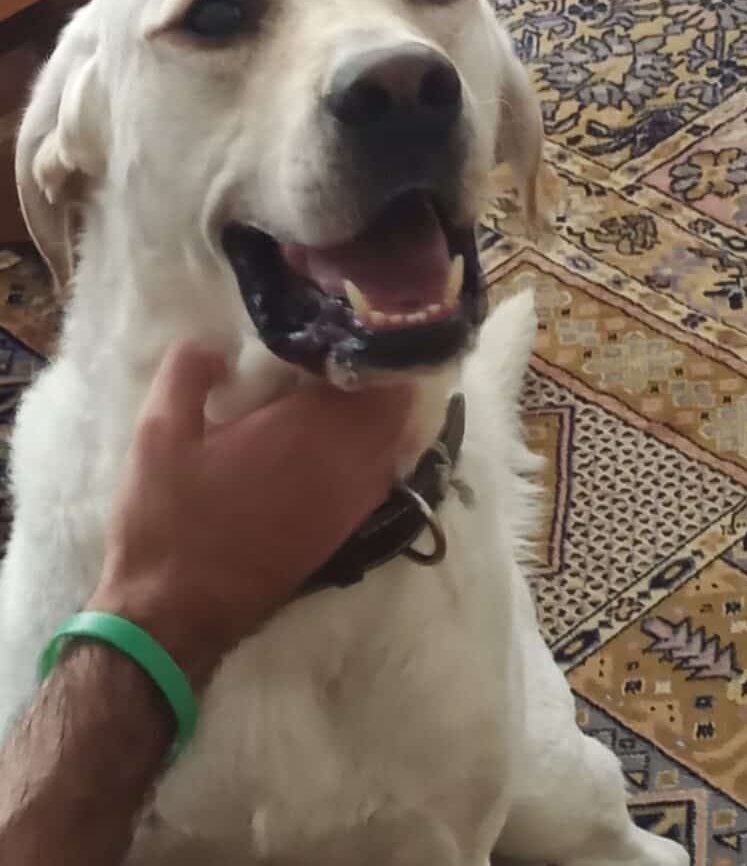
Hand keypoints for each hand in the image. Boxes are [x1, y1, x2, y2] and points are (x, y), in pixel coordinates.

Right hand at [89, 342, 410, 685]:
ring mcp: (352, 502)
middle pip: (396, 405)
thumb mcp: (157, 434)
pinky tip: (350, 436)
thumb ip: (189, 373)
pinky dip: (378, 446)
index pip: (369, 374)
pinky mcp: (346, 530)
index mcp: (305, 431)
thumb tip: (222, 345)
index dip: (364, 344)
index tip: (344, 322)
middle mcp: (345, 464)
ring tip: (356, 385)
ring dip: (385, 409)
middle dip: (382, 373)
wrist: (176, 617)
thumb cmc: (166, 521)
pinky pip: (383, 474)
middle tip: (352, 347)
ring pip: (396, 441)